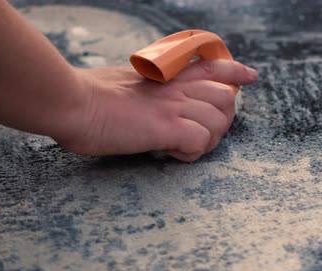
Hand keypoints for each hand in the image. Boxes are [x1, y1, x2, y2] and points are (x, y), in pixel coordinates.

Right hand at [55, 60, 257, 161]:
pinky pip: (201, 142)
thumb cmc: (90, 97)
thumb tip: (158, 106)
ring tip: (180, 145)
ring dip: (206, 140)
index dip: (235, 71)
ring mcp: (174, 106)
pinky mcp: (167, 127)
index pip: (214, 64)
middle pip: (226, 97)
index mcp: (169, 75)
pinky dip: (190, 154)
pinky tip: (169, 151)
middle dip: (221, 121)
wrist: (73, 103)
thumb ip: (154, 90)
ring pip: (219, 121)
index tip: (248, 76)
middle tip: (196, 133)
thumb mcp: (130, 83)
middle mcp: (177, 88)